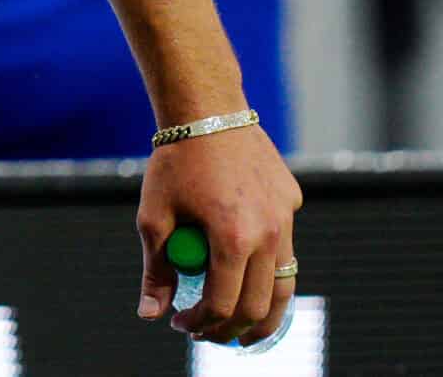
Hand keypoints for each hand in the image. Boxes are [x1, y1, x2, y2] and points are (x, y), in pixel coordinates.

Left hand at [136, 123, 302, 348]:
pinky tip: (246, 265)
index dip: (200, 323)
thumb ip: (156, 268)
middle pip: (259, 305)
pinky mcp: (291, 201)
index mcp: (233, 238)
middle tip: (209, 333)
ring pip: (285, 284)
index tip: (180, 324)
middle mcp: (269, 233)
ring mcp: (286, 217)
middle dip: (231, 329)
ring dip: (265, 314)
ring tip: (245, 330)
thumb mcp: (155, 216)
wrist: (207, 109)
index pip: (223, 304)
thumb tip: (150, 314)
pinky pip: (286, 245)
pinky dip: (269, 266)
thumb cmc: (175, 162)